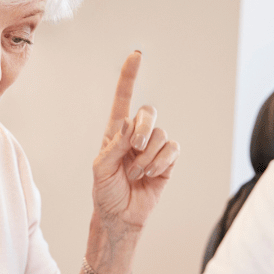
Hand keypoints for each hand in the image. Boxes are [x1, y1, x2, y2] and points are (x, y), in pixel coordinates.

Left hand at [93, 51, 179, 232]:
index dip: (129, 78)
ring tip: (136, 174)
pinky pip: (172, 149)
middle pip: (148, 113)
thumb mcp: (101, 168)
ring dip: (147, 156)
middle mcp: (136, 136)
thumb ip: (115, 144)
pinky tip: (151, 174)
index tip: (136, 56)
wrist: (120, 217)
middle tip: (135, 148)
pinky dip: (160, 162)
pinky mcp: (167, 162)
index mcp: (116, 133)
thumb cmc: (106, 192)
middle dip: (143, 128)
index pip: (123, 100)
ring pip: (160, 134)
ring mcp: (153, 148)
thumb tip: (129, 123)